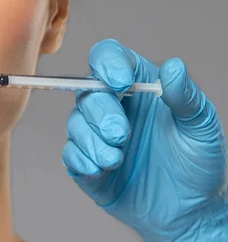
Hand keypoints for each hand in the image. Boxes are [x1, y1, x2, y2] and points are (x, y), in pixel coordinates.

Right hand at [62, 39, 227, 240]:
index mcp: (137, 86)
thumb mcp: (200, 128)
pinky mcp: (87, 163)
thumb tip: (173, 67)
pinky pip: (71, 154)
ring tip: (117, 160)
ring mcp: (97, 135)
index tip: (121, 81)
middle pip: (86, 91)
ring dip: (92, 140)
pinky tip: (102, 169)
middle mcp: (113, 106)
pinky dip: (82, 160)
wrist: (189, 212)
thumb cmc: (197, 164)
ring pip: (75, 123)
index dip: (107, 63)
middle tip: (122, 134)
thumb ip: (186, 97)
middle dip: (101, 113)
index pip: (108, 57)